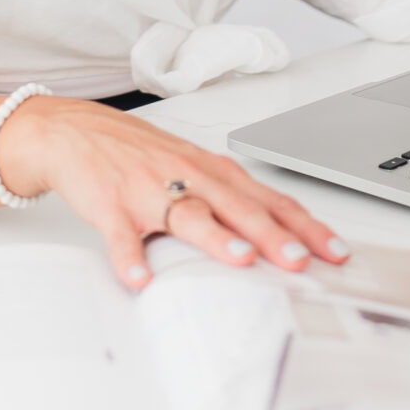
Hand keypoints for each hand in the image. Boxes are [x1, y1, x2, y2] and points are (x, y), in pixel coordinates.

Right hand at [0, 95, 348, 290]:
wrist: (74, 131)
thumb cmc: (140, 154)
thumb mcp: (193, 167)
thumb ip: (232, 199)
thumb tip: (283, 235)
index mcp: (212, 171)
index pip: (269, 199)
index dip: (305, 226)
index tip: (335, 252)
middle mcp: (187, 177)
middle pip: (237, 207)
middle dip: (272, 234)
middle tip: (301, 260)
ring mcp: (148, 190)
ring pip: (187, 214)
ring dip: (214, 237)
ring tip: (238, 259)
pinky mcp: (110, 205)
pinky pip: (121, 235)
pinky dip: (129, 257)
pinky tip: (139, 277)